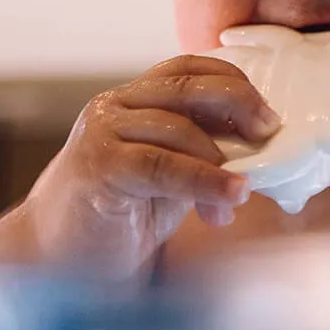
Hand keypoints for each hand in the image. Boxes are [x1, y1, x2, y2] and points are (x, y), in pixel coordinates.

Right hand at [25, 56, 280, 281]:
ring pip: (179, 128)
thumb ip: (204, 151)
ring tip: (241, 196)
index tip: (269, 115)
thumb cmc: (121, 215)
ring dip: (220, 164)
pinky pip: (162, 165)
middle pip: (187, 87)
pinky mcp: (97, 165)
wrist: (58, 260)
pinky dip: (203, 182)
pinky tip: (228, 201)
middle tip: (271, 133)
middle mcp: (114, 106)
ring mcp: (102, 132)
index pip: (188, 68)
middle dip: (239, 105)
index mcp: (133, 99)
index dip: (234, 82)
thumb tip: (266, 146)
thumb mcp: (171, 174)